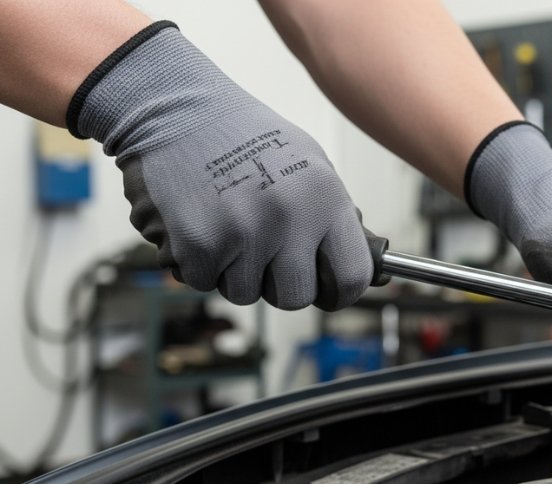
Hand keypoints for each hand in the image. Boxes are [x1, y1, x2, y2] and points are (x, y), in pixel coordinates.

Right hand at [69, 23, 370, 309]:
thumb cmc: (250, 138)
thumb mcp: (312, 164)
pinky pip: (205, 282)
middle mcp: (289, 218)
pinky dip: (201, 264)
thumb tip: (363, 270)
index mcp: (326, 199)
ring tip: (230, 226)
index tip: (327, 291)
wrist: (179, 108)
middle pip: (297, 298)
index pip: (352, 278)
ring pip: (247, 293)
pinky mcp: (198, 244)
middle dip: (282, 285)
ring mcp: (243, 234)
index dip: (340, 293)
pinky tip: (202, 224)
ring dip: (237, 272)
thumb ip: (335, 218)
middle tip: (268, 256)